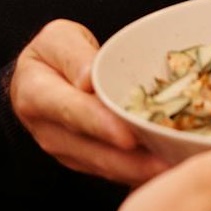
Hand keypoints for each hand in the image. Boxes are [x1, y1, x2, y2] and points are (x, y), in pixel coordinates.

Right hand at [9, 19, 168, 185]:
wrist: (41, 77)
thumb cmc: (55, 53)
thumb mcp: (59, 38)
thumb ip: (73, 55)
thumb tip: (89, 79)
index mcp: (35, 94)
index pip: (69, 111)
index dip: (99, 124)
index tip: (128, 136)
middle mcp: (48, 131)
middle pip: (93, 149)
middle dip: (130, 160)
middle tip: (166, 163)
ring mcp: (66, 152)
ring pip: (106, 167)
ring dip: (140, 171)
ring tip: (175, 167)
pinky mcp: (84, 163)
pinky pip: (114, 172)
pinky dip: (140, 171)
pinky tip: (168, 169)